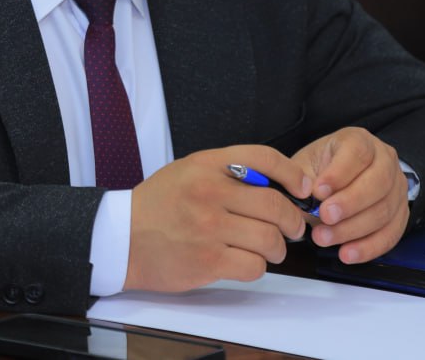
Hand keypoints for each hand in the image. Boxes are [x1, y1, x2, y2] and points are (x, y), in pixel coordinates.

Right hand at [124, 145, 311, 292]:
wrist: (121, 238)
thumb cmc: (157, 205)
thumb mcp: (188, 170)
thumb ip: (227, 172)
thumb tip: (275, 185)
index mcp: (206, 165)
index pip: (264, 159)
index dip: (292, 174)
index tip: (303, 189)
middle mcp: (209, 192)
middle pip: (275, 205)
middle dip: (293, 221)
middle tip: (293, 228)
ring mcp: (209, 227)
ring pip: (270, 239)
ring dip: (277, 248)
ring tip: (269, 248)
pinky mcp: (208, 260)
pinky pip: (254, 265)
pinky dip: (257, 266)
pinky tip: (245, 261)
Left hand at [292, 127, 408, 263]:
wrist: (340, 179)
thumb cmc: (322, 170)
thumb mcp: (306, 165)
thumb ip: (301, 181)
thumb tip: (300, 200)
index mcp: (360, 140)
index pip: (357, 152)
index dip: (339, 173)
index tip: (318, 191)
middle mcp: (384, 160)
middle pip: (378, 182)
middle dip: (350, 203)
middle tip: (325, 216)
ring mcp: (396, 187)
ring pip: (384, 210)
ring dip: (353, 229)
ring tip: (324, 238)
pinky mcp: (400, 213)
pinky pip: (390, 234)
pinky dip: (368, 247)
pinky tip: (347, 253)